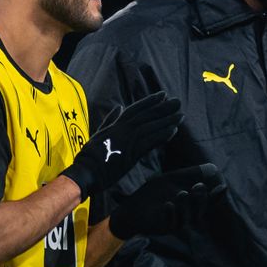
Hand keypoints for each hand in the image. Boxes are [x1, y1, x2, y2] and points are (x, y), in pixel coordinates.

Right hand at [61, 91, 182, 199]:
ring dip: (167, 121)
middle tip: (178, 102)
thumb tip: (118, 107)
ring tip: (181, 116)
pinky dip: (162, 136)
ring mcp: (128, 141)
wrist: (86, 172)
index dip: (150, 101)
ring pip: (151, 127)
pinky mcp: (132, 154)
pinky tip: (173, 131)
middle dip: (163, 108)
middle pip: (147, 116)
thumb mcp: (99, 133)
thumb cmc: (90, 155)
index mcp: (116, 125)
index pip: (135, 109)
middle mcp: (123, 130)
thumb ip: (110, 120)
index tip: (163, 94)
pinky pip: (150, 142)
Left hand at [108, 164, 225, 238]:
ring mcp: (174, 223)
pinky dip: (170, 214)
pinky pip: (169, 224)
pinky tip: (168, 204)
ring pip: (186, 218)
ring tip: (181, 192)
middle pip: (199, 211)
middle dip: (200, 199)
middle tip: (198, 186)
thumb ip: (188, 175)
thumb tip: (209, 168)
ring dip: (185, 205)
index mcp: (189, 205)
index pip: (207, 202)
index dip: (216, 197)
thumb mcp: (171, 180)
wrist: (130, 208)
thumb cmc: (153, 194)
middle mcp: (185, 216)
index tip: (223, 186)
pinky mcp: (162, 228)